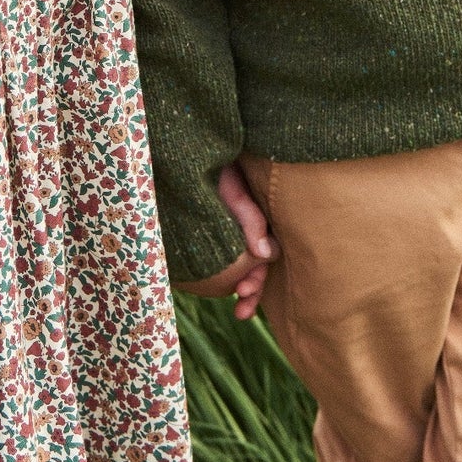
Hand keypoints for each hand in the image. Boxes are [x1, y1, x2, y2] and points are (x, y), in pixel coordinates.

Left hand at [176, 163, 276, 319]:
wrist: (192, 147)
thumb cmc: (215, 163)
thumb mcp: (234, 188)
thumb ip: (251, 218)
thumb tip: (266, 255)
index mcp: (261, 213)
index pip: (269, 253)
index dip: (258, 277)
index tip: (242, 292)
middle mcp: (251, 222)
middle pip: (259, 263)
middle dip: (253, 288)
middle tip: (241, 311)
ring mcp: (236, 225)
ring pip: (245, 262)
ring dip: (244, 286)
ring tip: (239, 313)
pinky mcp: (219, 226)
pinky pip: (228, 254)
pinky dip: (227, 273)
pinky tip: (221, 291)